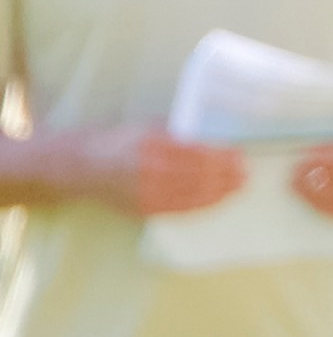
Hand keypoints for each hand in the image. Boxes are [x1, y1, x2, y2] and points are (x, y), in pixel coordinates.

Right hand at [75, 126, 244, 216]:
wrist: (84, 167)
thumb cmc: (121, 141)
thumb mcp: (148, 127)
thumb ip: (178, 133)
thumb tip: (213, 138)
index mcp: (152, 145)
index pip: (197, 151)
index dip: (222, 155)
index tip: (239, 153)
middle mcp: (150, 170)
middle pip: (199, 175)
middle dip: (226, 175)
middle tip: (245, 173)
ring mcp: (147, 193)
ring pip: (193, 194)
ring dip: (220, 191)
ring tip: (238, 187)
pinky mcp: (144, 209)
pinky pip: (180, 209)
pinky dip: (203, 205)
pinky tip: (217, 200)